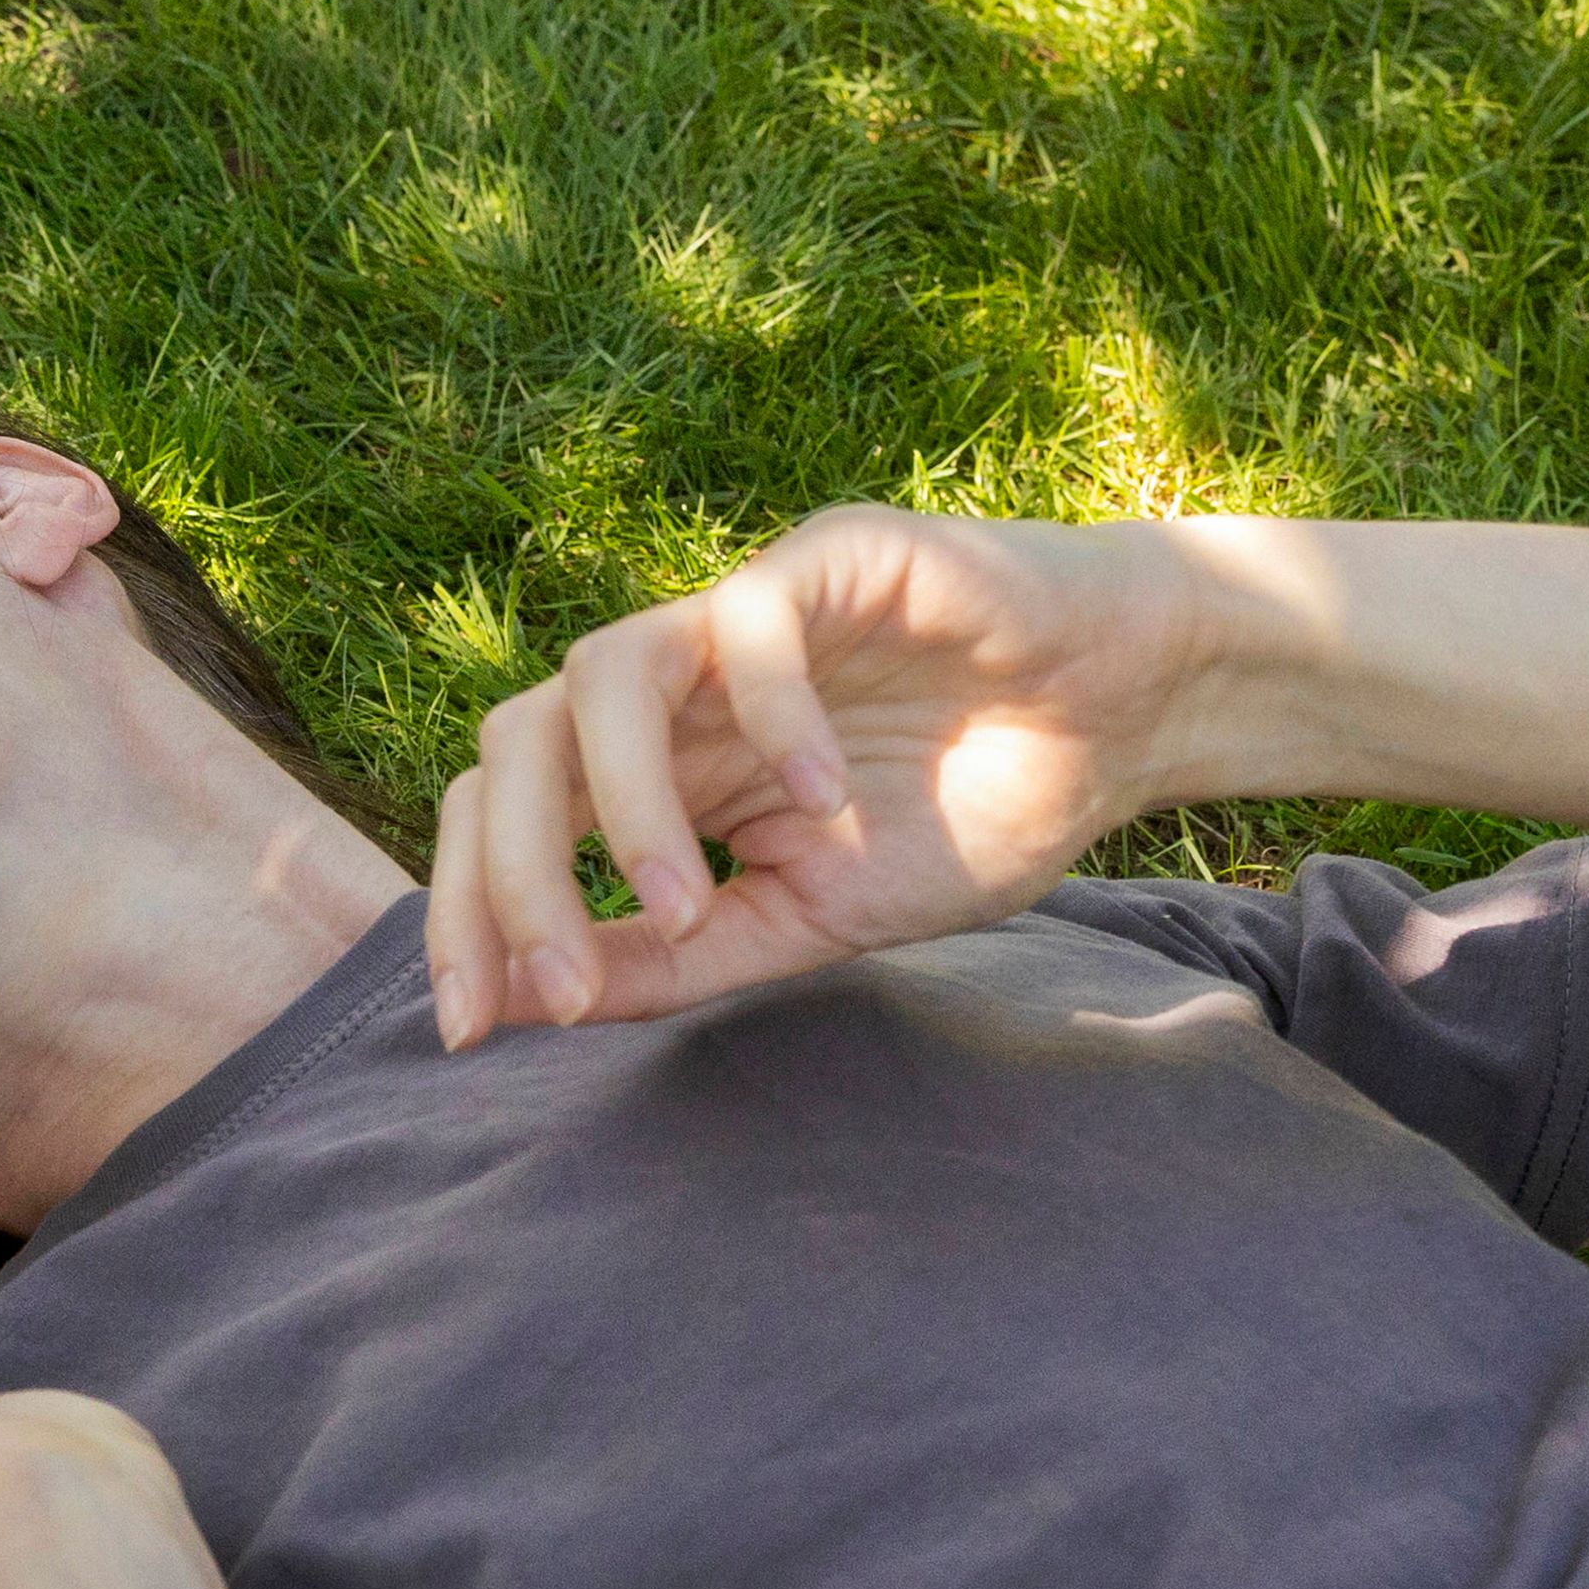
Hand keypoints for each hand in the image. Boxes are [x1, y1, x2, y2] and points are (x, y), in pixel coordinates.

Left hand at [428, 503, 1239, 1047]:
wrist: (1122, 723)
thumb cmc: (967, 811)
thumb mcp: (808, 920)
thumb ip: (675, 959)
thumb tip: (532, 1005)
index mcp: (651, 771)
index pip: (504, 823)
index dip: (466, 916)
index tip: (468, 1029)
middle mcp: (671, 690)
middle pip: (509, 747)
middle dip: (503, 875)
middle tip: (549, 988)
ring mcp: (737, 617)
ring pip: (597, 673)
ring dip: (620, 804)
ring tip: (690, 902)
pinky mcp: (826, 559)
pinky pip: (749, 620)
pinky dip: (770, 716)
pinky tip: (824, 801)